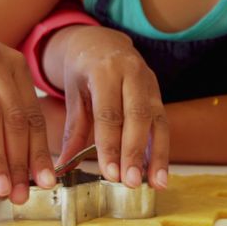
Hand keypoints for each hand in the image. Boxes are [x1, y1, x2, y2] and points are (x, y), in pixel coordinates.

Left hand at [55, 26, 168, 188]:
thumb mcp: (73, 93)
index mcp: (104, 70)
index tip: (109, 173)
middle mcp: (132, 73)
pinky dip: (162, 149)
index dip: (109, 145)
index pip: (108, 113)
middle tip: (129, 182)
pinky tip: (160, 173)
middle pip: (137, 116)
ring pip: (157, 120)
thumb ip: (73, 129)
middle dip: (134, 152)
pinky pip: (163, 122)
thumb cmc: (84, 69)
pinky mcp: (158, 92)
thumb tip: (63, 166)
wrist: (104, 42)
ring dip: (157, 155)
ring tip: (156, 183)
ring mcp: (149, 81)